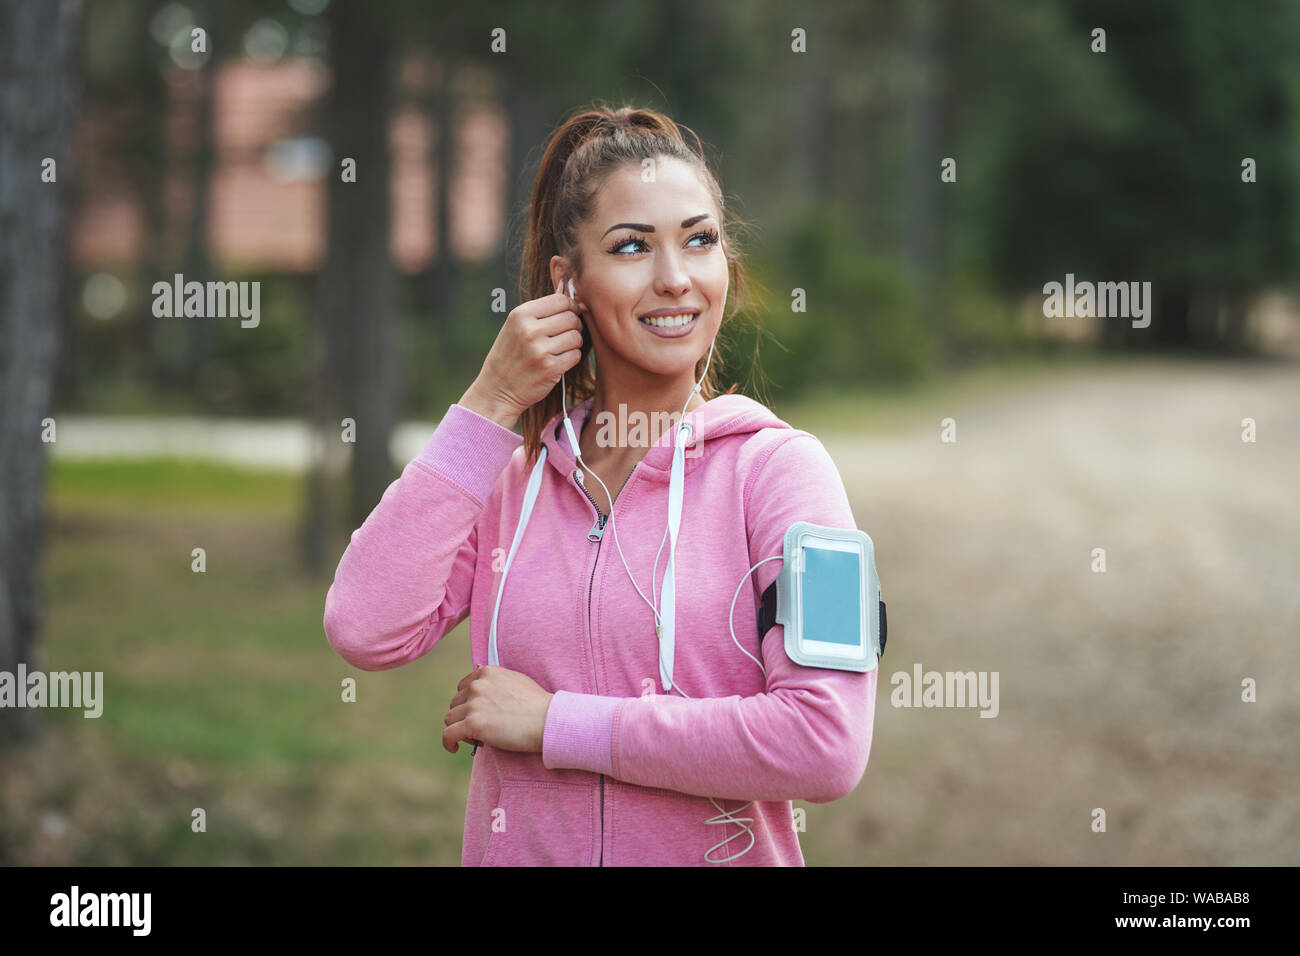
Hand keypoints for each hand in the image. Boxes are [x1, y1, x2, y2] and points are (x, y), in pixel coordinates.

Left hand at [443, 665, 554, 754]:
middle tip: (482, 728)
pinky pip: (448, 734)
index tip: (478, 713)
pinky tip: (454, 748)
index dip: (469, 702)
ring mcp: (474, 704)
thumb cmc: (537, 705)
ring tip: (477, 738)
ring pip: (450, 719)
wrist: (547, 720)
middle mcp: (477, 685)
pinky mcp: (473, 724)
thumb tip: (483, 695)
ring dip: (460, 729)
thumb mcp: (515, 681)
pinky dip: (448, 743)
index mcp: (487, 672)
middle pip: (456, 703)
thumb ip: (496, 684)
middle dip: (465, 716)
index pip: (463, 687)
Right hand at [461, 278, 584, 428]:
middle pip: (571, 318)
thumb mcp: (515, 327)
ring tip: (559, 349)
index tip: (569, 315)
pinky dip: (571, 358)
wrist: (496, 391)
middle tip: (564, 334)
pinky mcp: (550, 368)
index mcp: (520, 315)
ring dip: (573, 343)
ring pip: (576, 337)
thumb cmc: (509, 356)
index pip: (561, 300)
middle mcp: (530, 330)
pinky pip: (575, 355)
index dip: (570, 307)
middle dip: (574, 326)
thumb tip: (566, 288)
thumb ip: (540, 311)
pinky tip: (558, 361)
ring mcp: (540, 350)